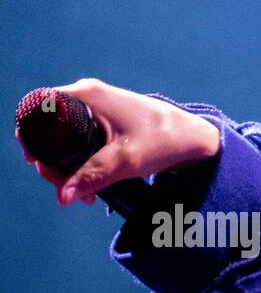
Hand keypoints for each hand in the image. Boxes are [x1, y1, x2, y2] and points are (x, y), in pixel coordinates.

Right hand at [16, 78, 221, 206]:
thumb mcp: (126, 161)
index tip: (40, 166)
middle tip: (66, 188)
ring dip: (69, 166)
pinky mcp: (107, 121)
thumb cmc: (164, 140)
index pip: (39, 112)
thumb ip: (93, 177)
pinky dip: (82, 162)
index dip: (33, 140)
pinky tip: (91, 187)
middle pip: (50, 129)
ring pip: (66, 138)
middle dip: (53, 161)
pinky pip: (82, 140)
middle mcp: (87, 96)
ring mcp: (97, 107)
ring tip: (83, 194)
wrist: (195, 137)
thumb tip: (63, 197)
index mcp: (85, 95)